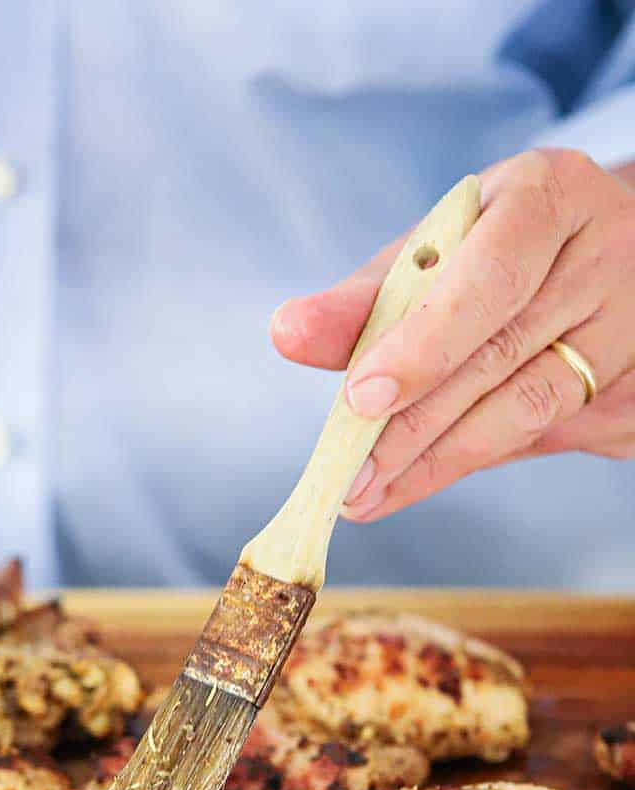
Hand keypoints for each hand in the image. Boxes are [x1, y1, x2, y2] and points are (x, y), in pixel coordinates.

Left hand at [270, 149, 634, 522]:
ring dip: (437, 461)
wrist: (600, 257)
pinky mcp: (634, 390)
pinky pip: (544, 437)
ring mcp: (631, 325)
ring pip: (526, 409)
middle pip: (501, 356)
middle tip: (349, 476)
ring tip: (369, 492)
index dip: (424, 345)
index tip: (361, 399)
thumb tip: (290, 332)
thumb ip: (368, 297)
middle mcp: (605, 255)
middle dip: (413, 427)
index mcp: (552, 195)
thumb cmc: (501, 249)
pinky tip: (416, 481)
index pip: (489, 279)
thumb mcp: (438, 251)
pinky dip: (470, 459)